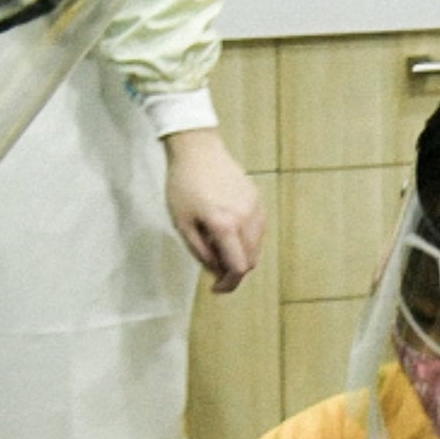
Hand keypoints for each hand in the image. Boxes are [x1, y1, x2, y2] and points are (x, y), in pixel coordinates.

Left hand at [162, 126, 264, 292]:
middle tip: (214, 269)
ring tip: (217, 245)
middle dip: (234, 271)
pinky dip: (245, 238)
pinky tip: (227, 231)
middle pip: (251, 260)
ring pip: (256, 245)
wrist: (197, 149)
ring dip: (240, 254)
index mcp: (225, 225)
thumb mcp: (182, 224)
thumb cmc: (183, 185)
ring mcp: (254, 207)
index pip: (238, 268)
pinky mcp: (256, 198)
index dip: (228, 284)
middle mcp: (245, 218)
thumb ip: (201, 252)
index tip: (217, 289)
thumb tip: (216, 271)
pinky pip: (257, 228)